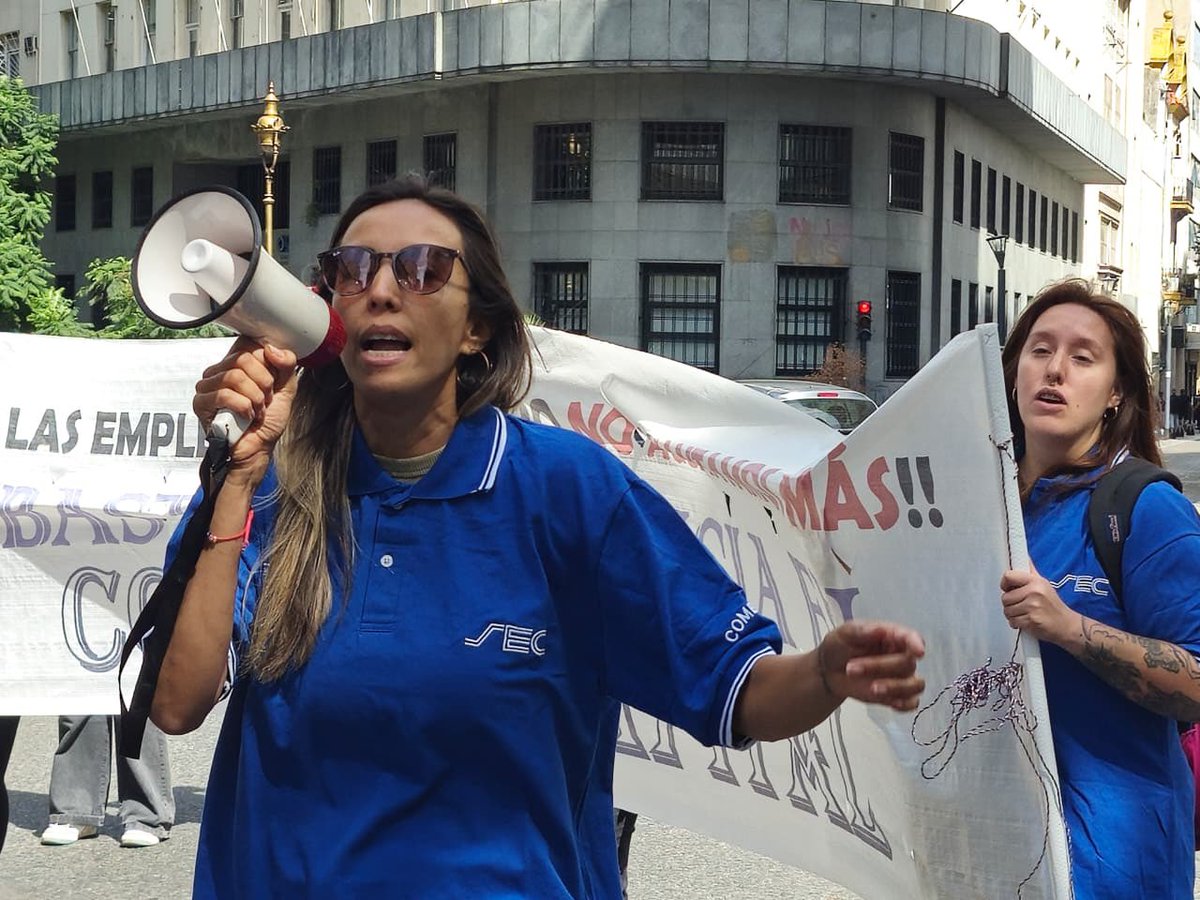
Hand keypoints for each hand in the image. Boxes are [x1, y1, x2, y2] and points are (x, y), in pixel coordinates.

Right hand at [193, 337, 297, 481]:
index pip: (250, 344)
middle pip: (243, 358)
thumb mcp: (286, 388)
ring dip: (255, 398)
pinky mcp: (201, 402)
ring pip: (235, 376)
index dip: (268, 364)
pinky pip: (224, 394)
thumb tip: (272, 348)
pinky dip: (243, 407)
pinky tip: (246, 416)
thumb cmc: (268, 420)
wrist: (258, 448)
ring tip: (256, 410)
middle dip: (264, 383)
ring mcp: (208, 385)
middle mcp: (220, 370)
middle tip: (265, 399)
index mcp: (238, 363)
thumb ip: (286, 364)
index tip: (272, 383)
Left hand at [820, 620, 925, 711]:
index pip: (912, 637)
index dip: (917, 644)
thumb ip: (862, 631)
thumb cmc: (840, 646)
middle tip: (851, 668)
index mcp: (892, 636)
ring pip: (915, 685)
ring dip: (895, 688)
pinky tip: (891, 703)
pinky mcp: (895, 695)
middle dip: (879, 667)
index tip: (919, 652)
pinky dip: (904, 704)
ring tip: (872, 689)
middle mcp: (901, 656)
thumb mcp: (845, 633)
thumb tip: (880, 630)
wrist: (829, 670)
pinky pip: (911, 702)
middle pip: (907, 663)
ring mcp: (900, 677)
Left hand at [999, 565, 1078, 645]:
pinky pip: (1012, 622)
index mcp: (1036, 581)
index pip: (1008, 576)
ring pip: (1007, 611)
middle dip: (1009, 603)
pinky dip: (1016, 623)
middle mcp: (1034, 592)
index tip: (1008, 589)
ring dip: (1012, 615)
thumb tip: (1024, 558)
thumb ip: (1031, 573)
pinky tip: (1025, 621)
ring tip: (1023, 613)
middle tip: (1020, 605)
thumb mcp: (1044, 584)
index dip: (1005, 584)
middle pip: (1005, 597)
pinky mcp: (1031, 621)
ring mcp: (1032, 607)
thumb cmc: (1054, 605)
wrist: (1066, 625)